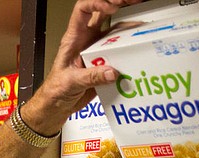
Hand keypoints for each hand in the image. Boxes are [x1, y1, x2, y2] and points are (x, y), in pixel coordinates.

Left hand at [22, 0, 141, 133]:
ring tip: (142, 24)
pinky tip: (140, 45)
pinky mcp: (105, 61)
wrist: (57, 106)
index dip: (96, 3)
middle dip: (118, 3)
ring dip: (128, 25)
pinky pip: (120, 50)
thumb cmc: (56, 90)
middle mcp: (87, 39)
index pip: (82, 10)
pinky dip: (130, 47)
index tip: (110, 8)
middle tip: (134, 1)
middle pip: (103, 13)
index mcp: (74, 38)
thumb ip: (91, 77)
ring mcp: (96, 49)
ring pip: (114, 30)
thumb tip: (112, 72)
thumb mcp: (70, 82)